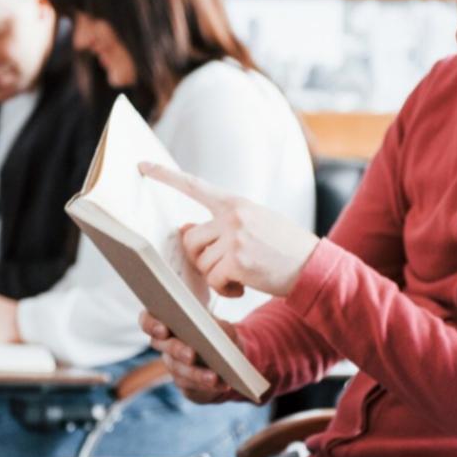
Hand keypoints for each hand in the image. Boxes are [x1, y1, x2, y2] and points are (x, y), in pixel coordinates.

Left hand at [140, 162, 318, 297]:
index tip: (141, 167)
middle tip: (222, 266)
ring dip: (216, 275)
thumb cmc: (283, 247)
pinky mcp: (237, 262)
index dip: (165, 176)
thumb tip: (187, 228)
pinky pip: (214, 279)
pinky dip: (225, 289)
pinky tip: (243, 288)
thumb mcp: (254, 224)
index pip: (194, 185)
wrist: (314, 266)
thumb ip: (222, 223)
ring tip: (241, 276)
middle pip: (190, 237)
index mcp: (235, 202)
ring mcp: (234, 238)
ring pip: (201, 261)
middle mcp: (232, 216)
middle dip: (200, 256)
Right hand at [140, 310, 237, 403]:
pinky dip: (208, 386)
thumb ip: (217, 326)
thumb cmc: (219, 333)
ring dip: (196, 374)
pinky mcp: (185, 384)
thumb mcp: (221, 326)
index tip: (163, 330)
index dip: (151, 325)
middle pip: (163, 347)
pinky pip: (191, 387)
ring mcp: (173, 366)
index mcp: (167, 322)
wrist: (227, 358)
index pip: (147, 321)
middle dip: (177, 351)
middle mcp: (165, 344)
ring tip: (213, 377)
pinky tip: (222, 384)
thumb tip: (220, 332)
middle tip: (191, 355)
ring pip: (178, 370)